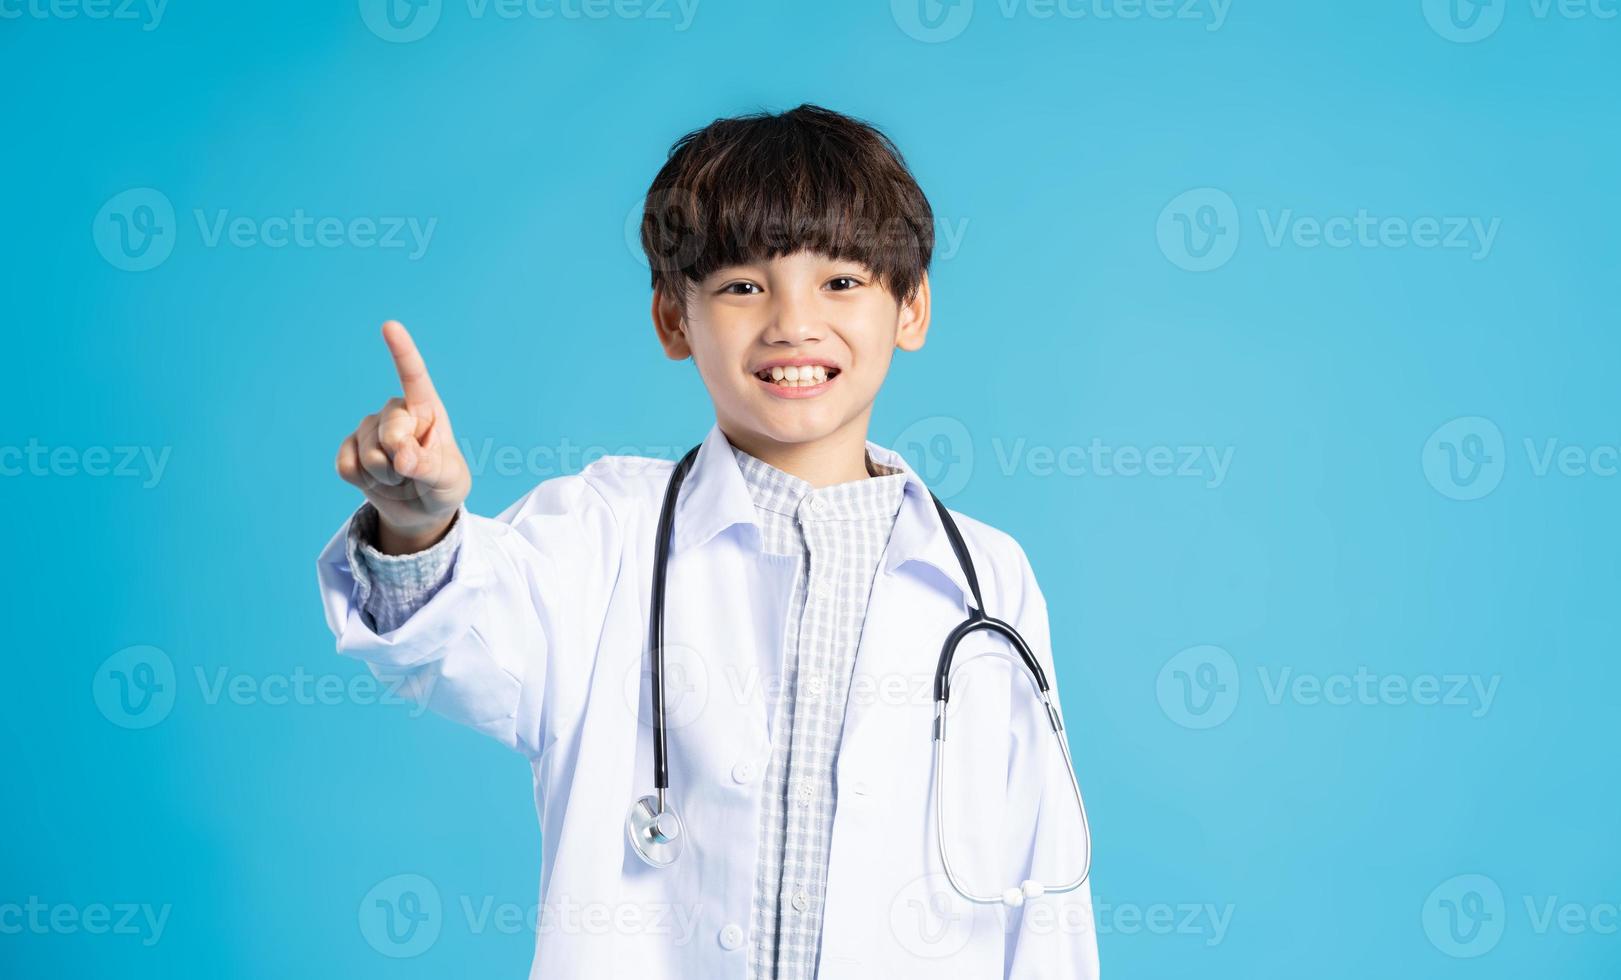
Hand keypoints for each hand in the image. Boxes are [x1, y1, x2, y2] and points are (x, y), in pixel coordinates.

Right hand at [335, 321, 470, 552]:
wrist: (421, 510)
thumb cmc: (443, 486)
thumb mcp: (449, 480)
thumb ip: (429, 466)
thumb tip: (401, 457)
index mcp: (427, 409)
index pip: (413, 377)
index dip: (402, 351)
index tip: (390, 326)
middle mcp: (396, 412)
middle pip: (390, 434)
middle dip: (402, 463)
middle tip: (415, 474)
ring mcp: (369, 429)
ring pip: (369, 455)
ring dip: (386, 478)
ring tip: (401, 479)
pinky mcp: (349, 449)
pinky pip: (347, 467)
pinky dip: (364, 483)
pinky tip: (377, 482)